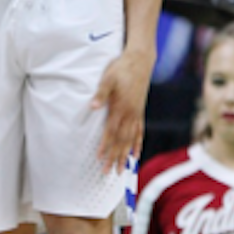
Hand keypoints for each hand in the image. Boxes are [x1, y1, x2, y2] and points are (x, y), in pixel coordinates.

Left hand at [91, 49, 153, 171]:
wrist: (140, 61)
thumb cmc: (121, 69)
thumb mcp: (108, 78)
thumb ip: (101, 93)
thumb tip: (93, 106)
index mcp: (121, 107)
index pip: (111, 131)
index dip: (105, 146)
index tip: (100, 158)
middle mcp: (130, 114)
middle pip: (121, 140)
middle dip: (115, 157)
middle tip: (109, 172)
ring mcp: (137, 114)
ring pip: (131, 139)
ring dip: (126, 155)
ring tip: (123, 170)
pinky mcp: (140, 111)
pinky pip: (140, 131)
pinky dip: (137, 143)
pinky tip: (136, 153)